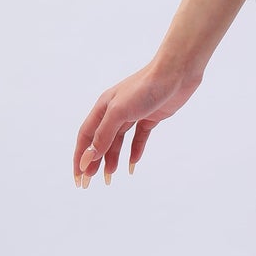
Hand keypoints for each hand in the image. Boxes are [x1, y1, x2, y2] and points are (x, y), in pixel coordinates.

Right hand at [73, 60, 202, 187]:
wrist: (176, 73)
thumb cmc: (145, 87)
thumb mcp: (119, 112)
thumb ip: (103, 135)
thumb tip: (87, 157)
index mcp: (103, 107)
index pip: (86, 136)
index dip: (80, 157)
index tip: (78, 177)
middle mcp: (115, 111)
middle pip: (100, 141)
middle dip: (93, 162)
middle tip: (90, 183)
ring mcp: (133, 114)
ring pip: (118, 142)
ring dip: (112, 159)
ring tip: (109, 177)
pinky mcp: (150, 117)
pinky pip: (138, 138)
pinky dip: (135, 151)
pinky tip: (133, 164)